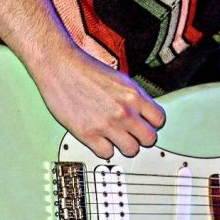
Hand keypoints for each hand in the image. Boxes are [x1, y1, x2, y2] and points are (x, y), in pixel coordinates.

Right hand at [32, 44, 164, 158]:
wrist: (59, 66)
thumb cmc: (85, 69)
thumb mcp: (120, 78)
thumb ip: (133, 97)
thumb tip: (142, 113)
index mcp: (133, 95)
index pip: (159, 120)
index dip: (152, 123)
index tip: (145, 123)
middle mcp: (123, 111)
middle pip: (150, 139)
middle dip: (142, 137)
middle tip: (132, 133)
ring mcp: (106, 124)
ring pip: (131, 150)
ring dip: (125, 145)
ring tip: (116, 138)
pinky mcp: (88, 133)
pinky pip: (107, 154)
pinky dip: (104, 149)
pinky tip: (99, 139)